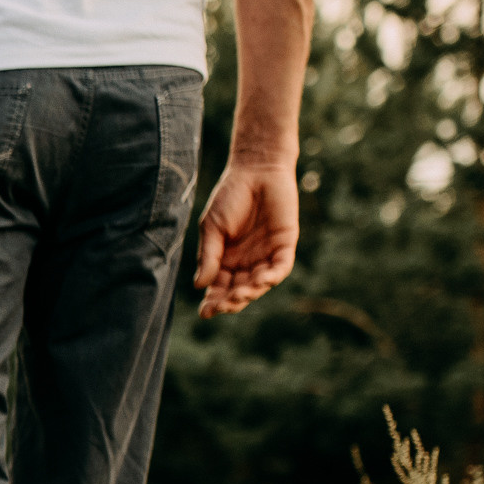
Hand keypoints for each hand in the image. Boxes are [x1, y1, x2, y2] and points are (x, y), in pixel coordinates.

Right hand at [194, 162, 298, 315]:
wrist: (256, 170)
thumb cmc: (230, 196)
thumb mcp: (212, 227)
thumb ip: (208, 255)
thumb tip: (199, 285)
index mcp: (225, 259)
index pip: (218, 287)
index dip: (212, 301)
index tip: (204, 313)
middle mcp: (246, 262)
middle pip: (238, 290)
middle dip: (230, 301)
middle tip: (222, 306)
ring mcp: (265, 255)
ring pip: (258, 284)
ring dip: (250, 293)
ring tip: (239, 296)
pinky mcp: (284, 245)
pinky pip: (280, 268)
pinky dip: (271, 277)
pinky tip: (260, 281)